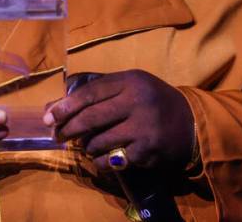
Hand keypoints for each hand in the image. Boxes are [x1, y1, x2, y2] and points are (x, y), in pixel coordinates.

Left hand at [43, 70, 194, 171]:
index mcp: (131, 81)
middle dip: (68, 128)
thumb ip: (98, 93)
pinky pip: (112, 160)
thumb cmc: (154, 101)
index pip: (90, 93)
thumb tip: (55, 106)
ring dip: (87, 146)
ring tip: (88, 145)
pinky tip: (103, 158)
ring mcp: (143, 127)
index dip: (65, 105)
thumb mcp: (131, 87)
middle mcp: (137, 101)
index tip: (49, 116)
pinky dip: (101, 161)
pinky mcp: (147, 150)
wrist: (192, 122)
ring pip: (99, 141)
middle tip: (58, 135)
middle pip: (91, 117)